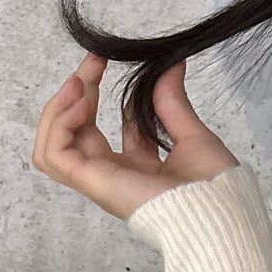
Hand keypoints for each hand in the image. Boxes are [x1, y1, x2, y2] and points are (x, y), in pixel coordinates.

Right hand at [32, 52, 240, 221]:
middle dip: (77, 93)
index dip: (97, 94)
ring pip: (54, 145)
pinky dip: (59, 126)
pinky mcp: (93, 182)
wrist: (217, 211)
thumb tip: (172, 66)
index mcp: (137, 168)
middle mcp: (113, 174)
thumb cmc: (212, 184)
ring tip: (78, 82)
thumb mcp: (192, 134)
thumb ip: (173, 103)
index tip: (105, 61)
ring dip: (58, 109)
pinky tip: (80, 104)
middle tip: (92, 60)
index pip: (103, 129)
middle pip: (75, 132)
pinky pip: (54, 155)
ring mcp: (100, 180)